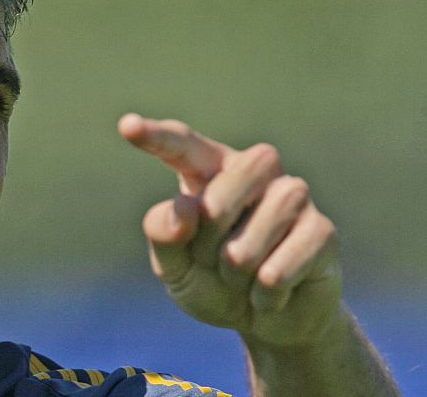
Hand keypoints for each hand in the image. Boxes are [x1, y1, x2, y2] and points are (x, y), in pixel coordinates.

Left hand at [118, 114, 341, 346]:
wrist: (265, 323)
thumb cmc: (212, 283)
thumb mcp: (174, 268)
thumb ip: (165, 237)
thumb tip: (185, 208)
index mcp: (209, 171)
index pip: (182, 145)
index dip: (157, 137)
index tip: (127, 126)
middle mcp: (253, 171)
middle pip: (226, 186)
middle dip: (211, 235)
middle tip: (215, 261)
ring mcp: (292, 196)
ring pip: (264, 220)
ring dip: (240, 265)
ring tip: (239, 278)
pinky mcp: (322, 230)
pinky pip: (288, 259)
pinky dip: (267, 290)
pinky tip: (267, 294)